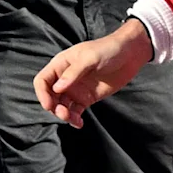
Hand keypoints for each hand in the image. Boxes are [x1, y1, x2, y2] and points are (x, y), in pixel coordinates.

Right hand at [35, 22, 154, 127]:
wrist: (129, 54)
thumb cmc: (108, 49)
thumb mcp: (90, 58)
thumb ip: (74, 72)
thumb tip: (58, 88)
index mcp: (61, 65)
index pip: (42, 81)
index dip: (42, 94)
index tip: (49, 105)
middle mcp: (65, 78)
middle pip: (50, 97)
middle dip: (54, 108)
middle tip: (64, 114)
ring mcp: (76, 89)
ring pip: (62, 106)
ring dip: (64, 115)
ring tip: (74, 120)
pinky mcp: (87, 98)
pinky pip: (76, 111)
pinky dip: (75, 119)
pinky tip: (79, 123)